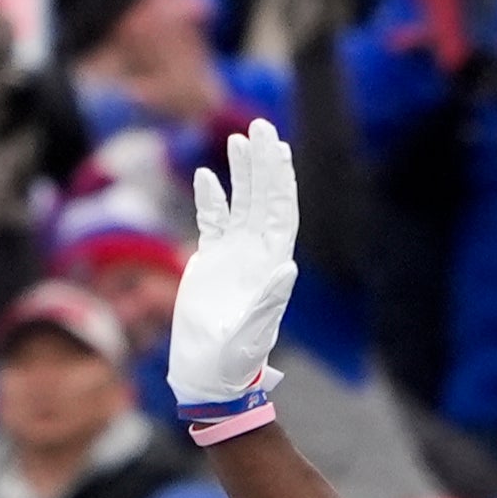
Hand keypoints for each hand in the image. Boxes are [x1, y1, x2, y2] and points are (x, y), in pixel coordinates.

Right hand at [169, 121, 298, 412]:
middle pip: (265, 198)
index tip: (279, 148)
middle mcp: (257, 253)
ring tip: (240, 139)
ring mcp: (235, 254)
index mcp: (271, 264)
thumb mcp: (252, 331)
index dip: (281, 180)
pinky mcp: (211, 260)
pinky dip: (212, 199)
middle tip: (261, 125)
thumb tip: (288, 267)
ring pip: (242, 203)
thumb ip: (269, 300)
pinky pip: (213, 221)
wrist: (208, 373)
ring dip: (243, 173)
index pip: (282, 212)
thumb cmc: (234, 359)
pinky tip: (208, 177)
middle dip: (265, 163)